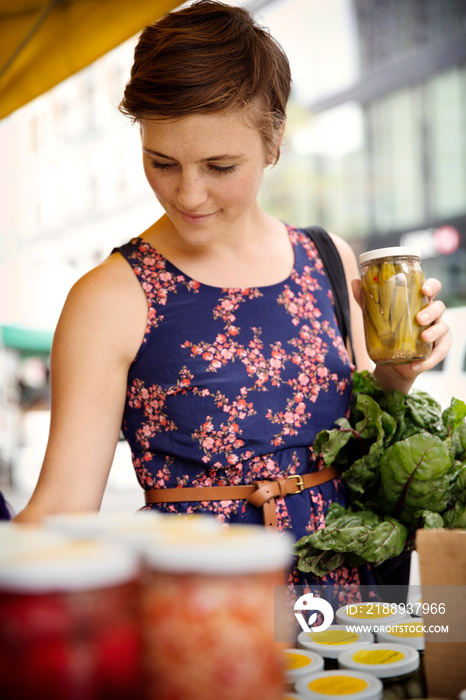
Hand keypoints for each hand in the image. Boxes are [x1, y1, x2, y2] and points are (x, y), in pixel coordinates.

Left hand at [352, 277, 451, 392]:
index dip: (431, 286)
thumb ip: (366, 300)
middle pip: (440, 307)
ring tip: (423, 338)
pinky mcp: (436, 350)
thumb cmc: (387, 334)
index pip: (431, 288)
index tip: (424, 289)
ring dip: (435, 332)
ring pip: (444, 328)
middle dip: (432, 311)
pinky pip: (440, 352)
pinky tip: (416, 365)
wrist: (391, 364)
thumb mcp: (375, 317)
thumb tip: (354, 281)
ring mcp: (436, 332)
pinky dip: (430, 360)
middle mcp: (431, 315)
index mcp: (418, 303)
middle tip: (419, 318)